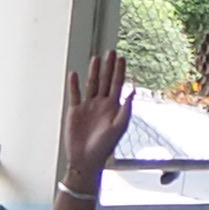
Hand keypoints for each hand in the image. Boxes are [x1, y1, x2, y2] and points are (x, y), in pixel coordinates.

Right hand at [56, 51, 132, 187]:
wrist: (86, 158)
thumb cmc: (105, 145)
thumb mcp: (119, 126)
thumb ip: (126, 109)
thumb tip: (132, 91)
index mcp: (114, 106)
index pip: (118, 84)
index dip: (120, 71)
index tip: (121, 58)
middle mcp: (102, 103)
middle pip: (105, 80)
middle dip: (108, 67)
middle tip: (111, 52)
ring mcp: (88, 106)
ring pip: (91, 84)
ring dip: (93, 72)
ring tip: (95, 58)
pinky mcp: (75, 111)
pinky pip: (75, 94)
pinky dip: (74, 84)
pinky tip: (74, 74)